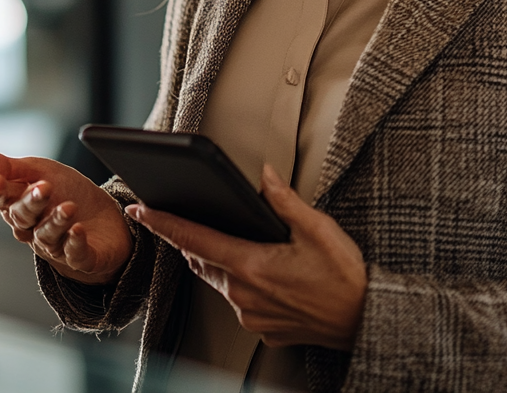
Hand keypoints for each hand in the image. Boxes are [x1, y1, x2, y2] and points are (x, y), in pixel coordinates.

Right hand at [0, 150, 132, 285]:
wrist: (107, 219)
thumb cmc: (68, 192)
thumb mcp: (38, 170)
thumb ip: (5, 165)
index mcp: (19, 204)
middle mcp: (32, 227)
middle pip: (22, 217)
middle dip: (31, 202)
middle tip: (45, 187)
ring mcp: (55, 245)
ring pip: (46, 236)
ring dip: (56, 221)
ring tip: (69, 207)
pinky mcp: (80, 257)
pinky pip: (73, 254)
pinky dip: (75, 243)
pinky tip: (78, 231)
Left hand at [125, 163, 365, 349]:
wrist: (366, 320)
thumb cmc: (345, 277)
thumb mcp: (317, 228)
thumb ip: (284, 201)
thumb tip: (264, 176)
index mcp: (251, 266)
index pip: (194, 239)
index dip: (163, 223)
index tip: (141, 211)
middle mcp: (244, 295)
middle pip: (200, 259)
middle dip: (187, 238)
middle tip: (177, 217)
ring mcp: (250, 316)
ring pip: (217, 280)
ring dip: (212, 259)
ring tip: (217, 238)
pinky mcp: (261, 329)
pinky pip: (236, 300)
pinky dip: (234, 281)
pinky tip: (252, 269)